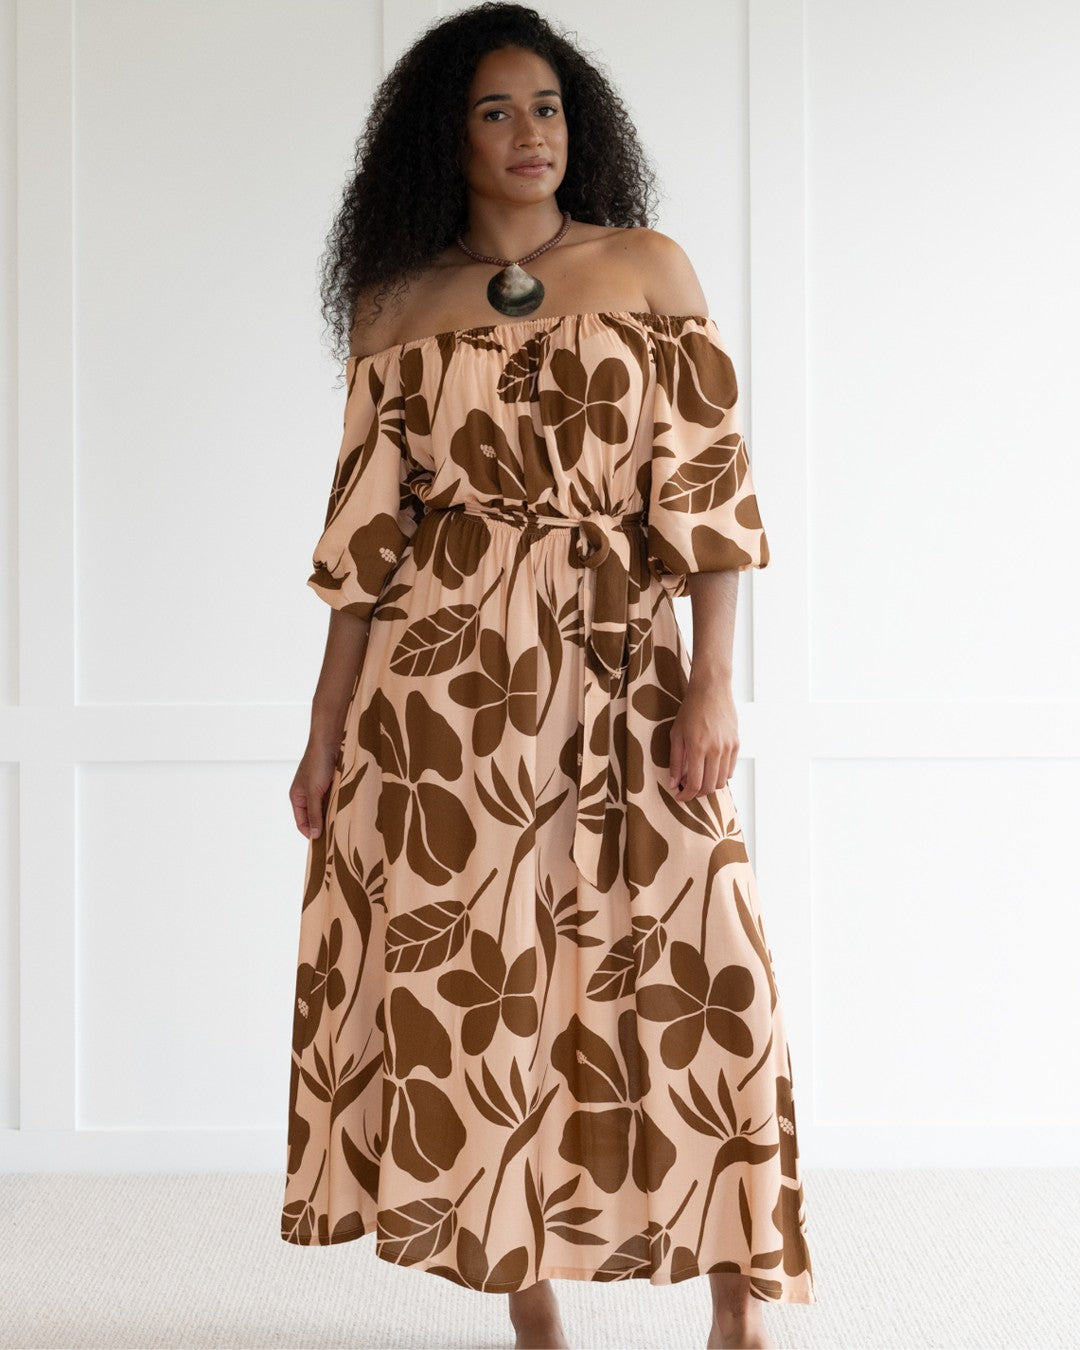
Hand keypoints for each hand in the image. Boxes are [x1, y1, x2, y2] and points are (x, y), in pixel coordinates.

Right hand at [289, 737, 340, 839]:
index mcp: (297, 797)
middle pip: (314, 817)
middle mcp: (307, 794)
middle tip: (337, 838)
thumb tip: (313, 835)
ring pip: (326, 809)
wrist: (330, 741)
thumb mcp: (314, 792)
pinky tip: (348, 812)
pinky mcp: (332, 784)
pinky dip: (340, 806)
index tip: (324, 844)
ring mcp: (320, 789)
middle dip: (324, 826)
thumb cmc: (317, 764)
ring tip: (344, 827)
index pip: (302, 822)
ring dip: (333, 816)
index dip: (311, 833)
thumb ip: (314, 814)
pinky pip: (335, 800)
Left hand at [667, 674, 738, 802]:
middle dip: (697, 793)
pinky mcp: (736, 744)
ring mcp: (729, 747)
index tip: (679, 796)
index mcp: (698, 747)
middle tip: (687, 789)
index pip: (695, 783)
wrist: (711, 690)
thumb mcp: (676, 734)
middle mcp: (716, 749)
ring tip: (698, 779)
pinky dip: (720, 775)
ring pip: (722, 781)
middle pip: (710, 786)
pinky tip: (709, 769)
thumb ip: (675, 761)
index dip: (686, 795)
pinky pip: (730, 770)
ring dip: (709, 786)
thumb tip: (674, 783)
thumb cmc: (690, 710)